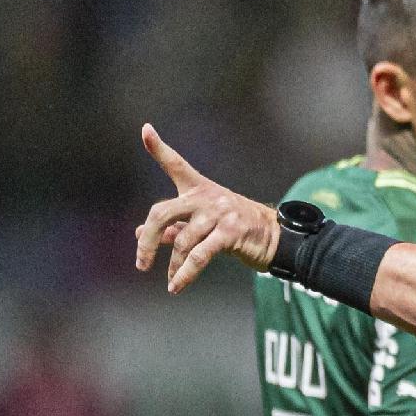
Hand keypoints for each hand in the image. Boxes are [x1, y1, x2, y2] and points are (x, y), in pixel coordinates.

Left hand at [133, 124, 280, 292]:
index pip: (176, 165)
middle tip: (141, 262)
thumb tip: (140, 232)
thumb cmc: (237, 230)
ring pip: (182, 241)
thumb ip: (174, 226)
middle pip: (162, 213)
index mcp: (199, 189)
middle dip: (147, 241)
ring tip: (170, 279)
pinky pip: (199, 256)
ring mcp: (219, 213)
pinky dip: (185, 274)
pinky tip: (177, 285)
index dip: (159, 148)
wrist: (276, 238)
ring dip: (173, 265)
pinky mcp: (230, 232)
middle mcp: (207, 196)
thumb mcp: (203, 224)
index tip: (145, 130)